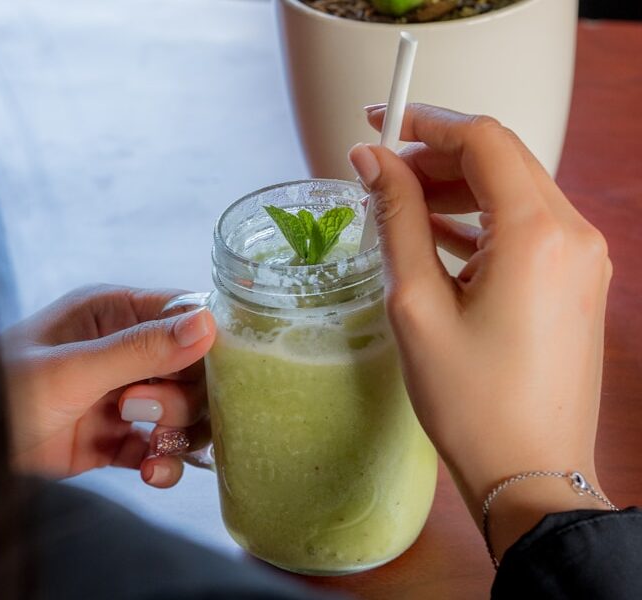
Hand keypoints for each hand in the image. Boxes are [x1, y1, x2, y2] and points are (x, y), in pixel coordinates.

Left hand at [0, 285, 214, 486]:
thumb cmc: (1, 391)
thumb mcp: (74, 370)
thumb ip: (141, 349)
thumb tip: (208, 325)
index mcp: (113, 313)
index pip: (184, 315)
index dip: (204, 344)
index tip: (206, 373)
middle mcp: (123, 350)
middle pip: (192, 369)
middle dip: (179, 397)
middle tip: (137, 408)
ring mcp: (120, 396)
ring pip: (183, 411)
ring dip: (175, 432)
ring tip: (146, 445)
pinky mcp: (114, 439)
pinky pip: (159, 448)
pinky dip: (164, 463)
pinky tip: (150, 472)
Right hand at [349, 104, 612, 558]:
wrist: (531, 472)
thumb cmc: (472, 402)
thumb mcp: (415, 303)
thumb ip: (396, 218)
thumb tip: (371, 160)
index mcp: (537, 234)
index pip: (482, 139)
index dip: (425, 121)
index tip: (379, 122)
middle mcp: (572, 235)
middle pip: (501, 159)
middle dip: (437, 154)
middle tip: (380, 167)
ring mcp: (581, 259)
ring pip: (513, 191)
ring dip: (456, 188)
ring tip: (399, 203)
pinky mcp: (575, 281)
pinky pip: (526, 228)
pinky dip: (480, 221)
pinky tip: (435, 236)